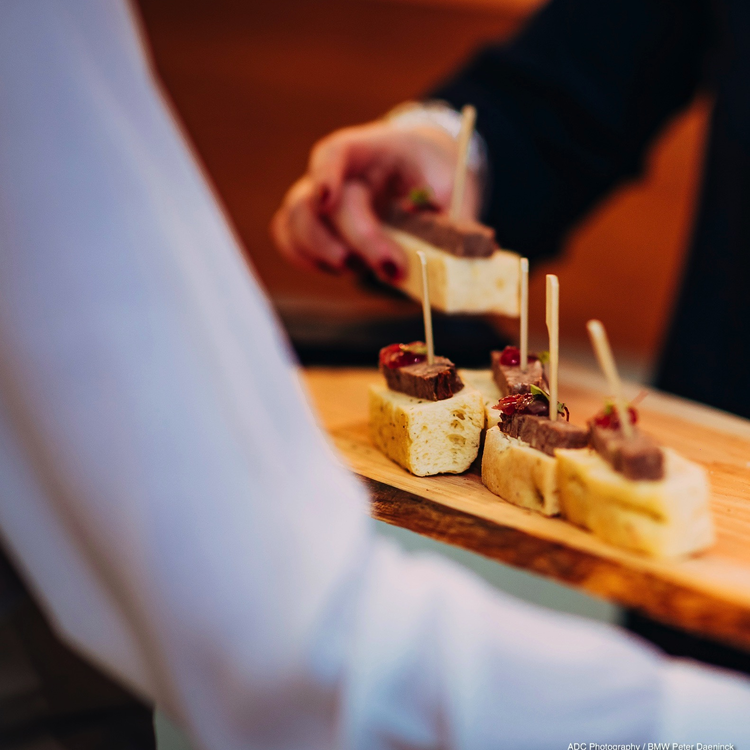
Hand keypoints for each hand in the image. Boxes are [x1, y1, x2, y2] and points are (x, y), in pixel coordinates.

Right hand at [270, 119, 480, 281]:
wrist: (427, 171)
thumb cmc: (438, 176)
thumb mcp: (455, 187)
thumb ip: (446, 217)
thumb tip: (440, 259)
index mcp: (373, 150)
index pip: (336, 151)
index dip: (326, 172)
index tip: (328, 199)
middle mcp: (340, 173)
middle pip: (323, 202)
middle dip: (357, 239)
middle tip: (391, 269)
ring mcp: (321, 199)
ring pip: (295, 221)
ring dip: (321, 252)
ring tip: (358, 270)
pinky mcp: (317, 226)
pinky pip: (291, 239)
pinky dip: (306, 258)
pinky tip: (339, 269)